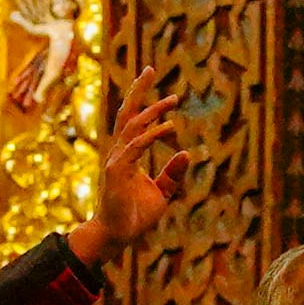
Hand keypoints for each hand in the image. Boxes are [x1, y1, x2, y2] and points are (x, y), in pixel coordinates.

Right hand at [84, 90, 190, 257]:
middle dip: (138, 90)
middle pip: (127, 113)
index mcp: (127, 154)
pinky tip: (169, 127)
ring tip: (173, 99)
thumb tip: (187, 153)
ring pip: (131, 126)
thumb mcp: (162, 193)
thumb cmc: (135, 215)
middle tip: (151, 68)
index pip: (134, 122)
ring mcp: (116, 160)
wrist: (117, 236)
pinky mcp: (116, 172)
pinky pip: (135, 147)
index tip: (169, 96)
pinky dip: (152, 135)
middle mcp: (119, 152)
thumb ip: (173, 174)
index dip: (148, 105)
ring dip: (152, 110)